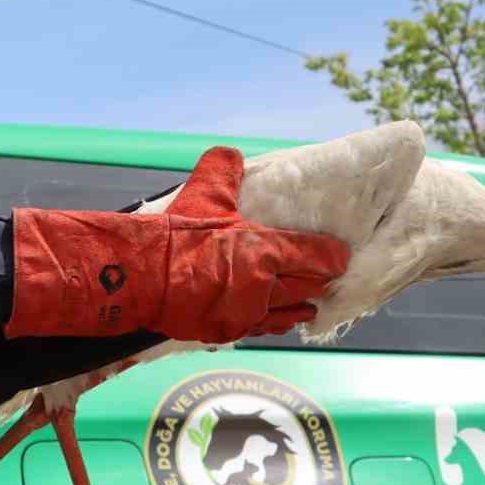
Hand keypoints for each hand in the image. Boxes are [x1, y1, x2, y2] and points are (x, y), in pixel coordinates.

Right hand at [154, 147, 348, 342]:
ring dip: (300, 308)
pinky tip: (273, 320)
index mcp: (265, 251)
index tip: (341, 256)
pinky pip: (260, 329)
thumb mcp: (203, 194)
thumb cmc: (176, 237)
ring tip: (309, 306)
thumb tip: (229, 153)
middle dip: (319, 282)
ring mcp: (247, 313)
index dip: (332, 256)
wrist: (143, 278)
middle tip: (326, 278)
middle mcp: (264, 287)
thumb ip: (222, 170)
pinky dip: (271, 323)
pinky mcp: (227, 331)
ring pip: (288, 313)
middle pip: (307, 288)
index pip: (316, 256)